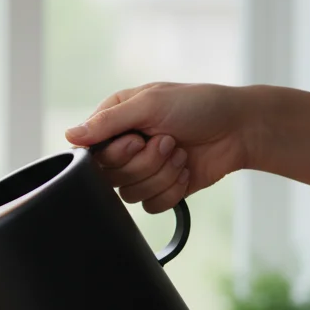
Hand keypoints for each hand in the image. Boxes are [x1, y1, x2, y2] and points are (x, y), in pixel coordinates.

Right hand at [65, 83, 254, 212]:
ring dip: (161, 174)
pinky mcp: (160, 189)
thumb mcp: (150, 104)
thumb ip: (107, 122)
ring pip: (129, 194)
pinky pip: (150, 206)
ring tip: (180, 153)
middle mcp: (123, 147)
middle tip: (168, 140)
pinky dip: (172, 190)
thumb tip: (69, 136)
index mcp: (114, 122)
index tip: (138, 139)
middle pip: (109, 176)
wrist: (241, 129)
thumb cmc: (200, 105)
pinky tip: (186, 171)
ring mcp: (141, 170)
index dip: (114, 153)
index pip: (90, 152)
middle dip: (145, 162)